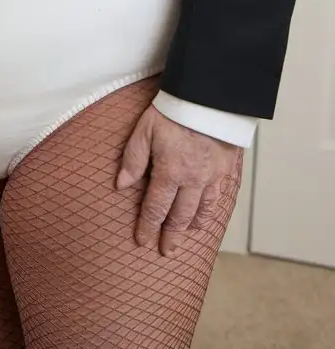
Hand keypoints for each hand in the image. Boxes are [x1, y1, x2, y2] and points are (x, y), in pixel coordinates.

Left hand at [116, 104, 240, 257]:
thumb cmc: (174, 109)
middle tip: (167, 251)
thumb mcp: (145, 130)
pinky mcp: (226, 168)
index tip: (143, 241)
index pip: (156, 208)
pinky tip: (207, 213)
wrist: (209, 96)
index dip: (148, 226)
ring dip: (192, 225)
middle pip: (180, 216)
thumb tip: (121, 185)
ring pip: (202, 210)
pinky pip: (218, 196)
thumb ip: (133, 159)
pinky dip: (210, 210)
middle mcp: (192, 180)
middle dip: (171, 235)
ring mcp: (212, 176)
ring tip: (186, 235)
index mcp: (170, 172)